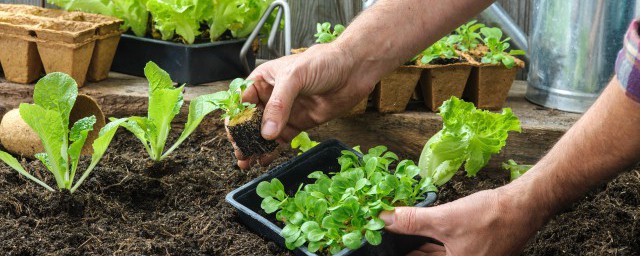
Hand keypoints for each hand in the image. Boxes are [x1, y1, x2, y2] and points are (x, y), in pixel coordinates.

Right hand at [231, 43, 377, 168]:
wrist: (354, 70)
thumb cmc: (323, 62)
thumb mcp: (295, 77)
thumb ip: (279, 105)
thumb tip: (266, 132)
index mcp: (264, 80)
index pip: (242, 101)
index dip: (235, 119)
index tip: (233, 136)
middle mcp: (272, 96)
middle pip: (251, 121)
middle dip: (243, 138)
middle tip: (240, 154)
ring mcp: (286, 111)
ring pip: (265, 133)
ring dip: (255, 147)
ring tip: (246, 162)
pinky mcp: (300, 123)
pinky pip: (282, 140)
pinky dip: (272, 151)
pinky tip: (264, 160)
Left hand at [379, 186, 547, 255]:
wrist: (523, 207)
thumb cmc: (490, 217)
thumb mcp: (445, 219)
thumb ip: (412, 221)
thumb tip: (383, 219)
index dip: (402, 253)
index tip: (381, 248)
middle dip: (409, 250)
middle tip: (387, 240)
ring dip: (418, 247)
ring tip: (398, 237)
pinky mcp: (473, 252)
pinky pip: (446, 251)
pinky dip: (432, 244)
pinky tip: (420, 236)